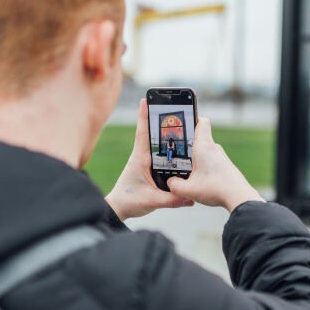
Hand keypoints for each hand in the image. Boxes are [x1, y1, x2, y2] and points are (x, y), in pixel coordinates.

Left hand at [105, 99, 191, 220]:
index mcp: (140, 159)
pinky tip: (178, 147)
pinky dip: (167, 148)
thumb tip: (191, 198)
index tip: (145, 100)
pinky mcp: (147, 167)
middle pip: (151, 133)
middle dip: (159, 118)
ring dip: (164, 132)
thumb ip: (172, 199)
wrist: (119, 209)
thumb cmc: (130, 202)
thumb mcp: (152, 201)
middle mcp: (141, 156)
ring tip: (177, 122)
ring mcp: (144, 161)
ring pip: (156, 143)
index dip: (144, 116)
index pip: (142, 133)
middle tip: (168, 105)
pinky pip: (158, 154)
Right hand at [167, 117, 263, 211]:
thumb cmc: (216, 189)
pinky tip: (200, 180)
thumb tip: (170, 183)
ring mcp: (221, 157)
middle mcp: (214, 148)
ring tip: (188, 171)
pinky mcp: (225, 165)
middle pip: (200, 139)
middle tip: (177, 153)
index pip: (201, 122)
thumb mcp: (188, 190)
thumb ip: (174, 186)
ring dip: (196, 159)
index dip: (192, 119)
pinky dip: (204, 167)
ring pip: (205, 152)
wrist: (239, 197)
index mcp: (204, 146)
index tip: (183, 125)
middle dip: (188, 145)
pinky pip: (211, 161)